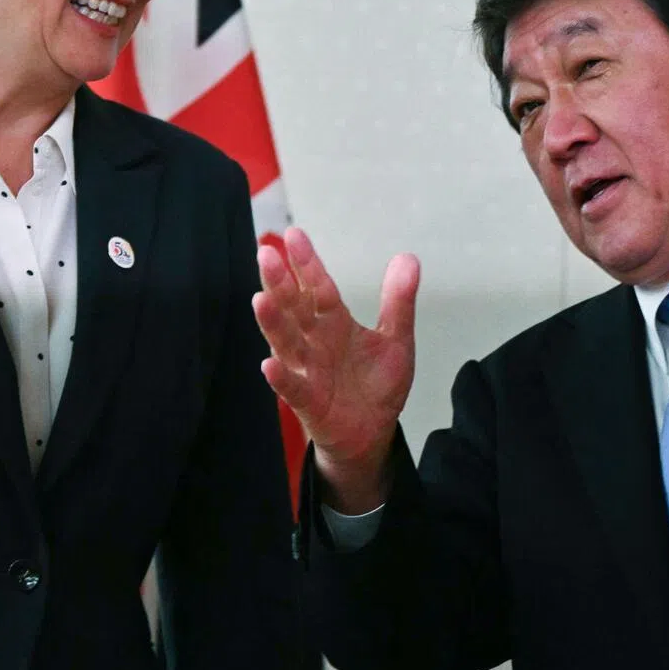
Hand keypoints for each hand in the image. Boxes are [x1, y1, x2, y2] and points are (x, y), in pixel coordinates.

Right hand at [253, 228, 419, 512]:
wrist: (372, 434)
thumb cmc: (375, 385)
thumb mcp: (396, 340)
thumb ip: (398, 301)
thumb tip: (407, 257)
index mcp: (334, 322)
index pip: (319, 288)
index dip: (308, 264)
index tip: (295, 235)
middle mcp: (315, 341)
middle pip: (294, 308)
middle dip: (281, 282)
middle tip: (265, 253)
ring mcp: (308, 370)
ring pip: (287, 342)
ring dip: (273, 322)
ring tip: (260, 299)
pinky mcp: (308, 402)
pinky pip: (292, 388)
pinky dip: (281, 377)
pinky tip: (268, 363)